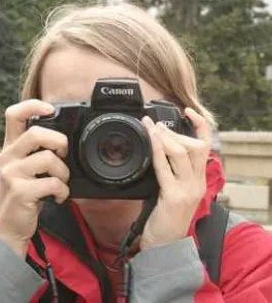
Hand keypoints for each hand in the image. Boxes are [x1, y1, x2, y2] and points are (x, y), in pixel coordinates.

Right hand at [0, 99, 69, 257]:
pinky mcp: (20, 191)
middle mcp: (9, 157)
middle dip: (59, 142)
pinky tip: (58, 197)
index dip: (32, 106)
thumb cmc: (24, 193)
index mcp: (12, 148)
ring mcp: (12, 174)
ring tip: (61, 183)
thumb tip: (64, 142)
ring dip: (64, 173)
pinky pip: (52, 183)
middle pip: (36, 133)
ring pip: (48, 159)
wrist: (10, 225)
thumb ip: (38, 153)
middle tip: (63, 155)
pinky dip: (63, 191)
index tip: (50, 108)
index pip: (14, 115)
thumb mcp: (27, 169)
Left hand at [140, 108, 210, 249]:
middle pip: (195, 146)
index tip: (189, 112)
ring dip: (165, 137)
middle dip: (175, 131)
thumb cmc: (166, 217)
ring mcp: (187, 189)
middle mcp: (196, 183)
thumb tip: (160, 149)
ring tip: (151, 127)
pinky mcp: (173, 196)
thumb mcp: (175, 191)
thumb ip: (173, 172)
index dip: (200, 126)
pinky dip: (157, 150)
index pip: (206, 146)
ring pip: (182, 153)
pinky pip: (164, 167)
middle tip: (156, 123)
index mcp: (198, 180)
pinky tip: (150, 140)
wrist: (164, 244)